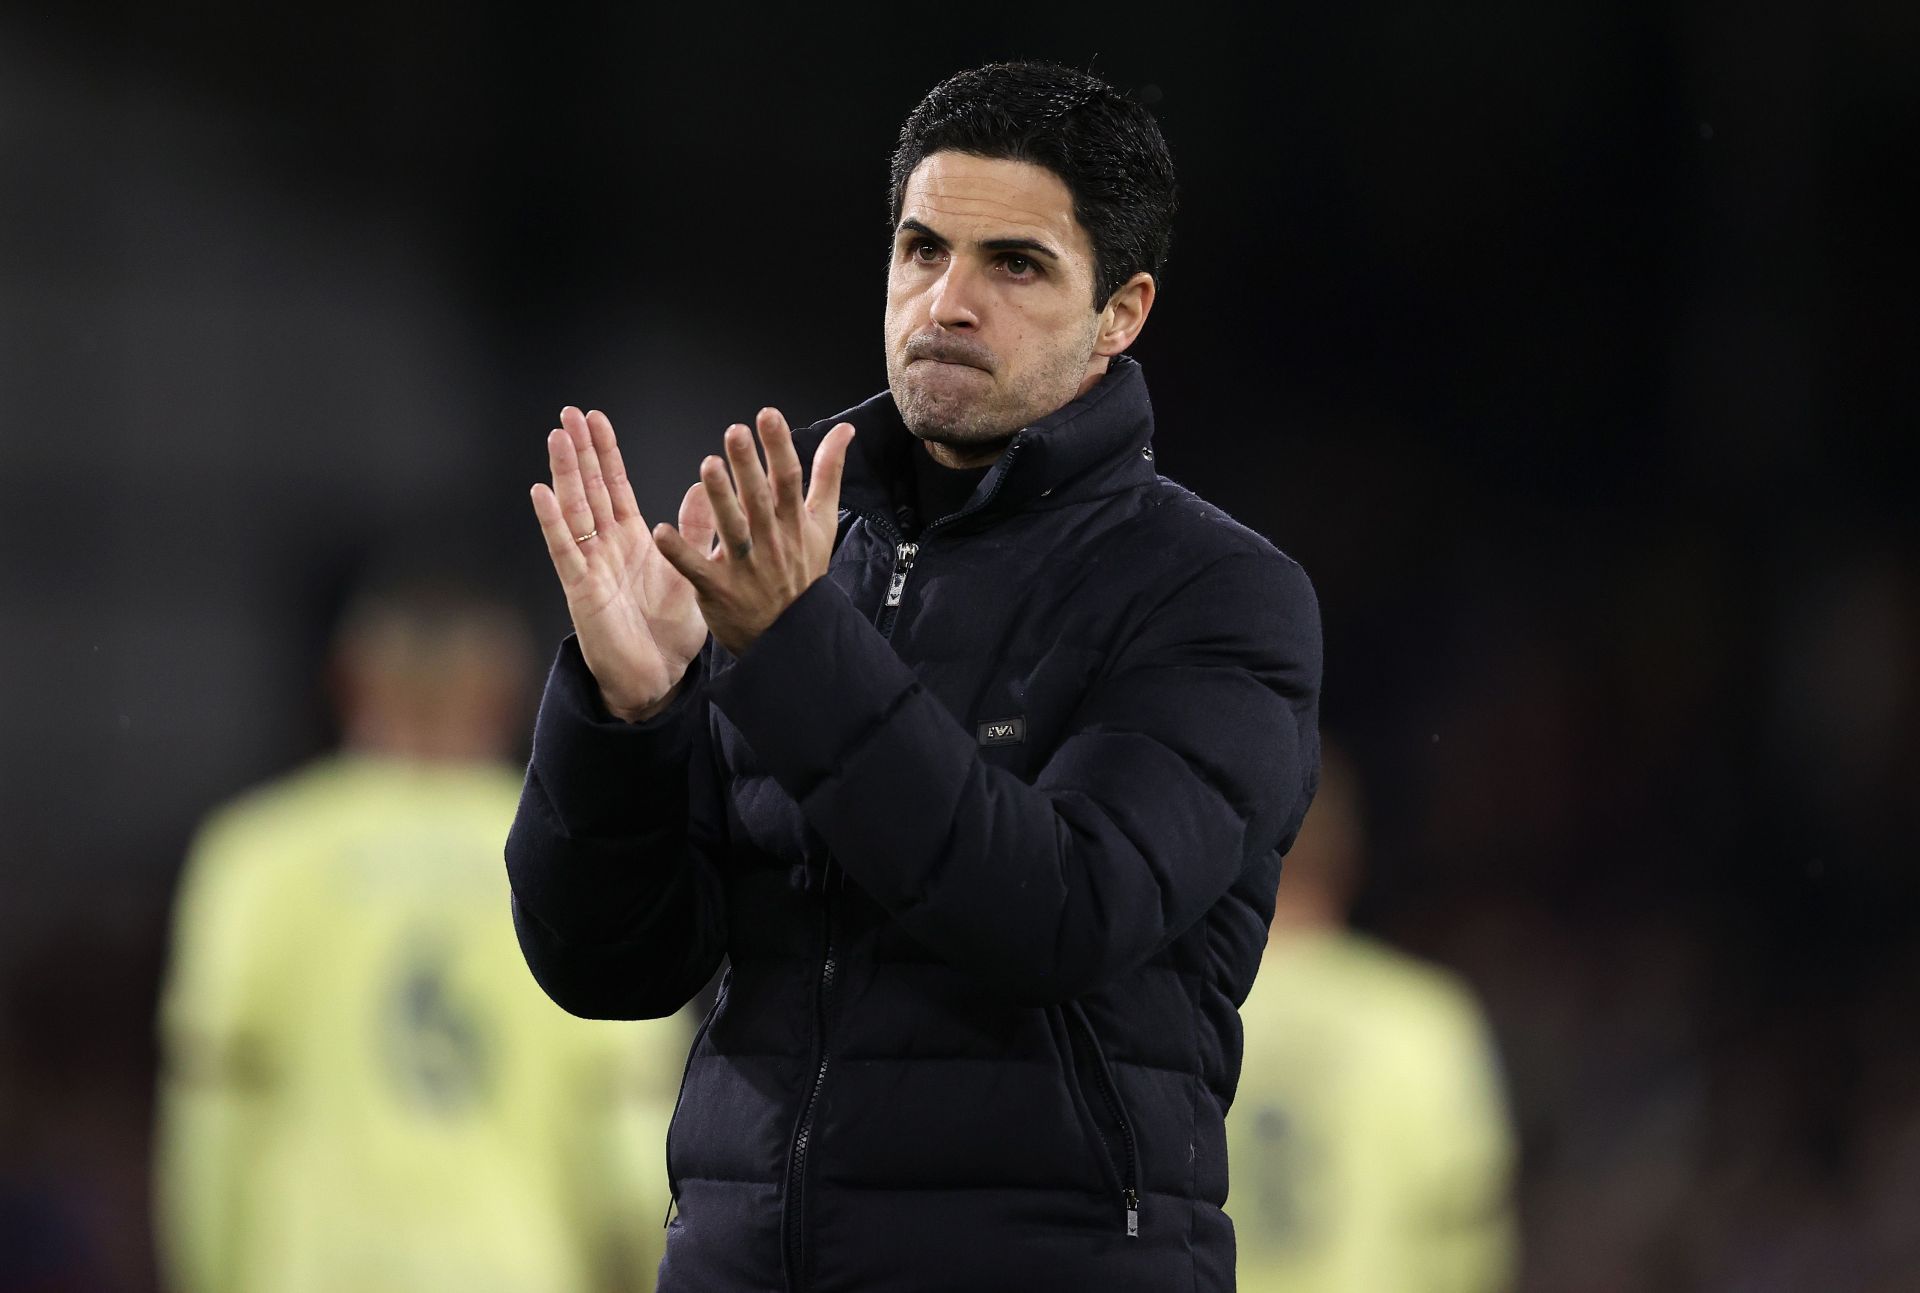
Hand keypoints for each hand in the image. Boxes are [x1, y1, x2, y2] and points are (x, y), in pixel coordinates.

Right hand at [531, 407, 714, 720]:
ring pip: (574, 510)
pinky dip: (552, 521)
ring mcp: (590, 566)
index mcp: (633, 540)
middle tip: (570, 412)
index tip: (596, 418)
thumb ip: (693, 532)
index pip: (615, 486)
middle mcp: (607, 547)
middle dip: (581, 451)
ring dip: (564, 473)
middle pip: (589, 489)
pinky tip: (541, 492)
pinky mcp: (581, 589)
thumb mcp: (691, 572)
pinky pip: (564, 550)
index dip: (605, 453)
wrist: (658, 678)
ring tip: (557, 436)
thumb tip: (704, 487)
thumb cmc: (671, 631)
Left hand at [652, 408, 854, 657]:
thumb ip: (828, 473)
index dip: (779, 447)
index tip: (768, 416)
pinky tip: (662, 532)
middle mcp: (771, 541)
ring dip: (720, 499)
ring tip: (708, 466)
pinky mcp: (719, 589)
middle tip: (736, 433)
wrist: (792, 634)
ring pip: (732, 529)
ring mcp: (745, 567)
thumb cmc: (802, 572)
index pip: (789, 479)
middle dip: (748, 466)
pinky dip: (680, 553)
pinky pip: (697, 569)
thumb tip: (844, 431)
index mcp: (793, 522)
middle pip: (760, 499)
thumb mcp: (822, 522)